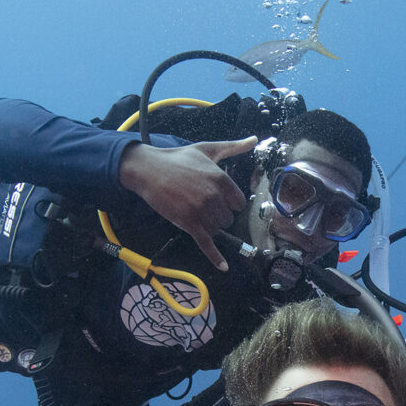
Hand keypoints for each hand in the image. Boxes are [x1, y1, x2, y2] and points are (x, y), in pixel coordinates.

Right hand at [118, 136, 259, 270]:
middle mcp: (214, 195)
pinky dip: (215, 257)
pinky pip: (207, 243)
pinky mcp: (189, 223)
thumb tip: (255, 138)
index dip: (228, 203)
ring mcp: (201, 210)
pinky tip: (224, 267)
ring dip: (208, 224)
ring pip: (217, 229)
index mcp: (221, 179)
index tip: (214, 197)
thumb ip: (233, 147)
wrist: (149, 169)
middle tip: (198, 201)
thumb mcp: (208, 149)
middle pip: (228, 218)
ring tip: (192, 209)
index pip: (239, 203)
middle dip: (216, 214)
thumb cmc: (179, 158)